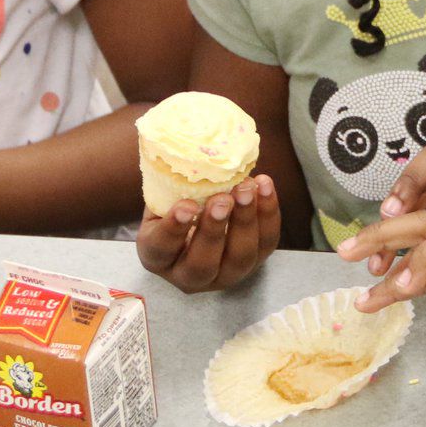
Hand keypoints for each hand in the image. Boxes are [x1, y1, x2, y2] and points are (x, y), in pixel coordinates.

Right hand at [137, 176, 280, 293]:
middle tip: (222, 199)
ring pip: (239, 257)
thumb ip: (167, 185)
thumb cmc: (174, 206)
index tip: (186, 206)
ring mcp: (225, 275)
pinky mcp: (254, 262)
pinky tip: (264, 186)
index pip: (162, 249)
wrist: (200, 223)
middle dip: (215, 229)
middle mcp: (189, 276)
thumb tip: (180, 150)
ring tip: (246, 189)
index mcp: (157, 258)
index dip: (174, 229)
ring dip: (245, 221)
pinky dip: (268, 214)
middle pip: (203, 263)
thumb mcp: (162, 199)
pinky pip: (266, 243)